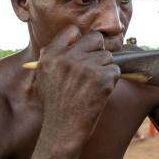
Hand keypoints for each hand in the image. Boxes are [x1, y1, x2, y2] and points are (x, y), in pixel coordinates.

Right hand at [35, 25, 120, 143]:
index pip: (72, 30)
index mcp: (52, 54)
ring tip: (92, 85)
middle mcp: (69, 57)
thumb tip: (70, 38)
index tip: (82, 50)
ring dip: (104, 69)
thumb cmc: (55, 104)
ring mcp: (87, 67)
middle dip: (98, 50)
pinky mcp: (103, 77)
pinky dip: (111, 81)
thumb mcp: (43, 77)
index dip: (80, 40)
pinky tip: (99, 92)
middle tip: (94, 66)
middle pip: (95, 38)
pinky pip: (115, 70)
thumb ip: (53, 56)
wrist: (64, 129)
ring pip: (107, 56)